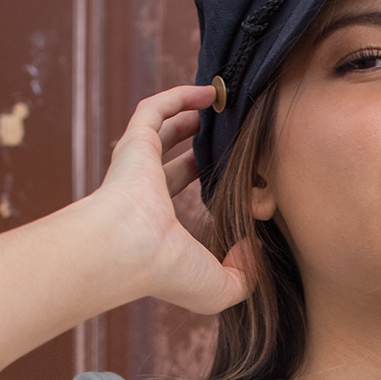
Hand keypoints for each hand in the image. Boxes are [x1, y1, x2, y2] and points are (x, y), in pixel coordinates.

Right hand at [96, 86, 254, 314]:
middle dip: (195, 145)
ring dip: (187, 116)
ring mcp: (137, 166)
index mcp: (158, 225)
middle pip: (170, 161)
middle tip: (223, 134)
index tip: (231, 174)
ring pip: (161, 130)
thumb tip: (251, 249)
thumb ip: (242, 275)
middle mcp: (144, 193)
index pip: (178, 198)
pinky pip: (154, 109)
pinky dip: (178, 96)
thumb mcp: (218, 288)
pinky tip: (208, 90)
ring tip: (217, 104)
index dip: (202, 182)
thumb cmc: (168, 272)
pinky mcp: (135, 143)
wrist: (129, 250)